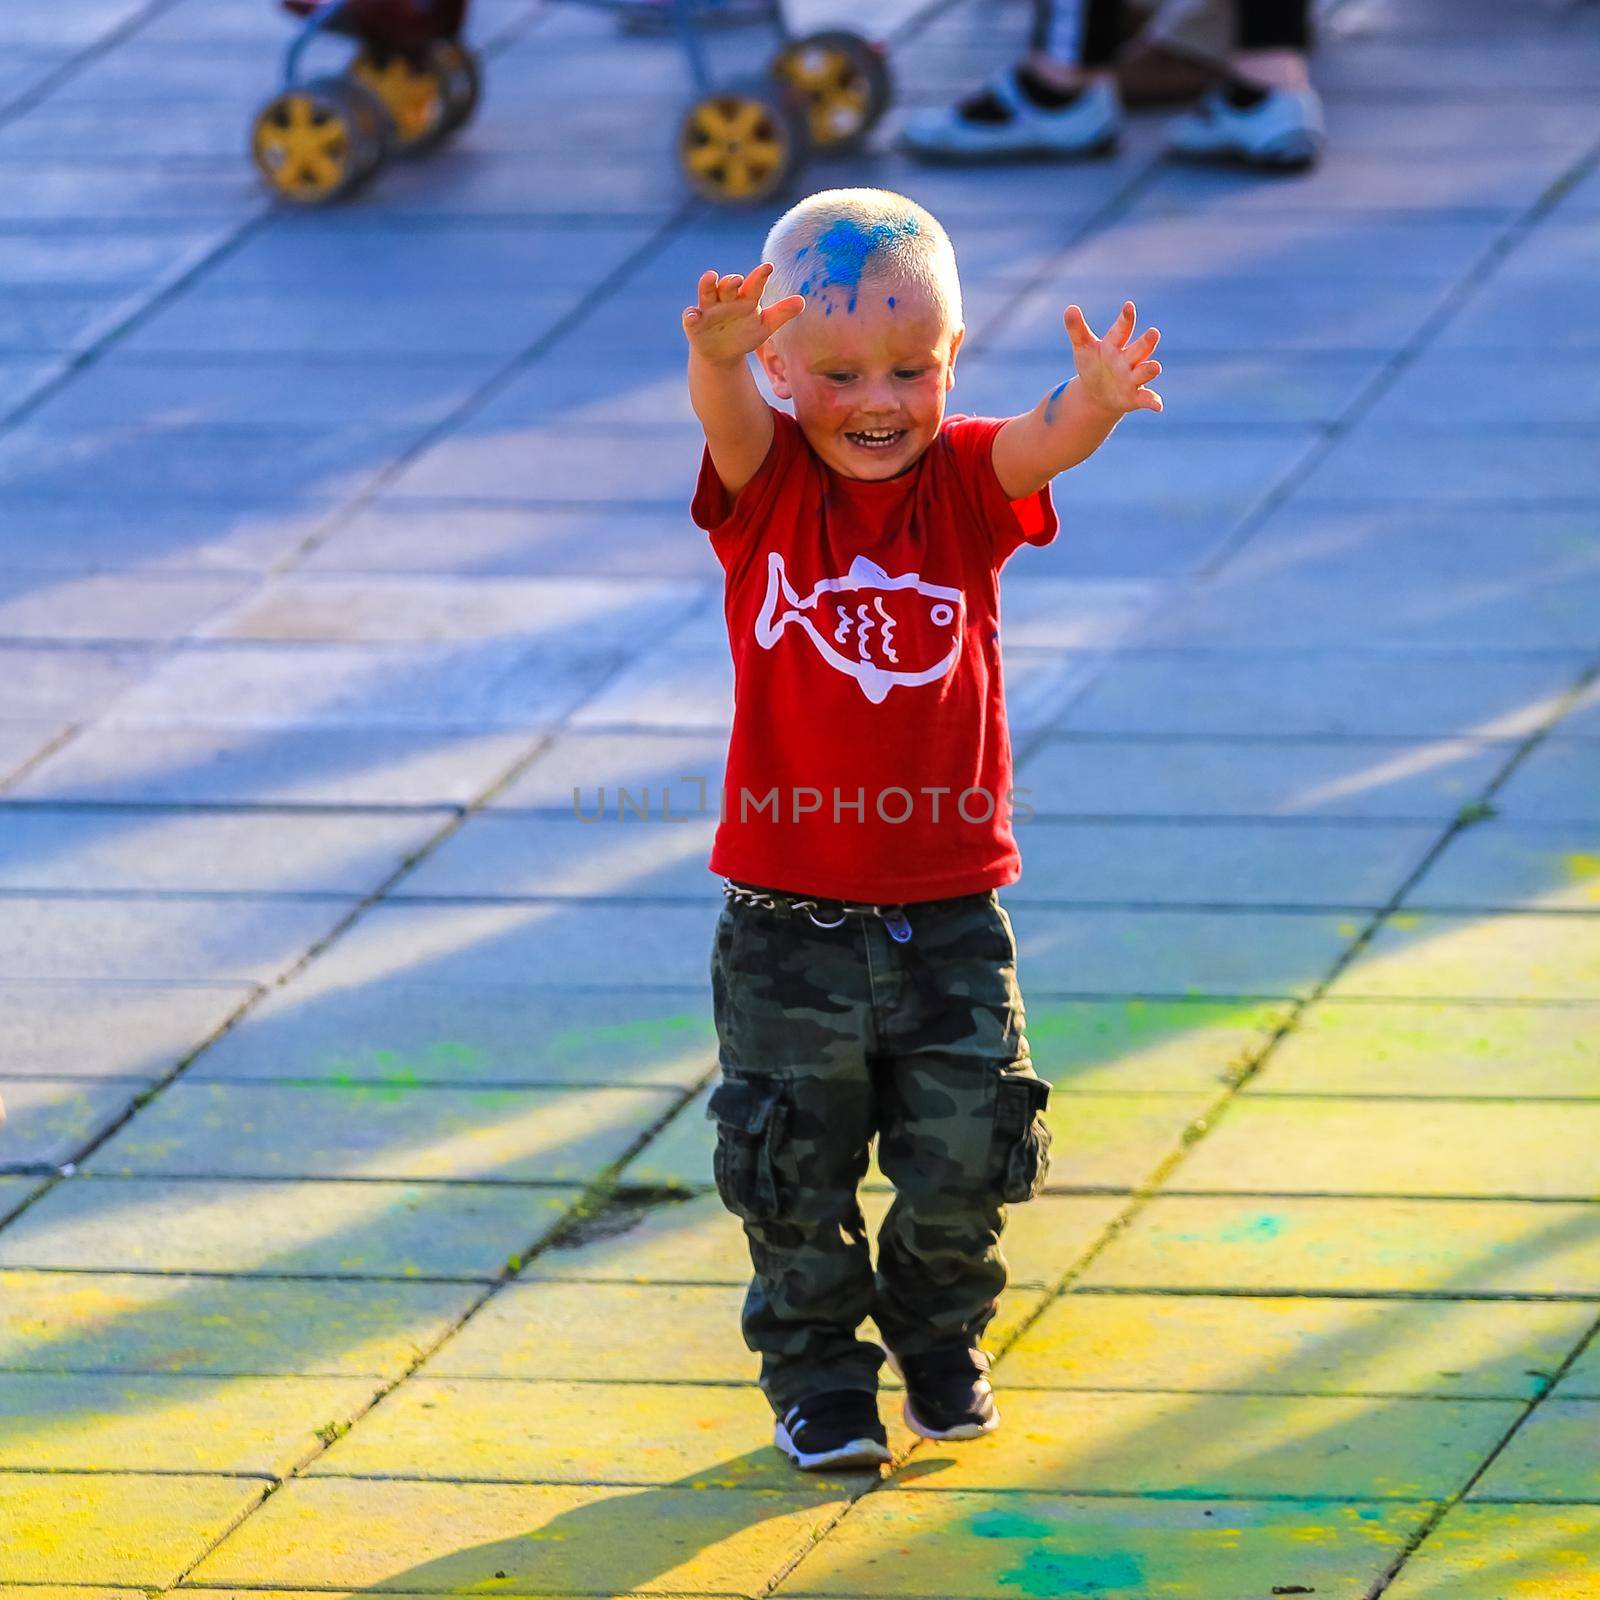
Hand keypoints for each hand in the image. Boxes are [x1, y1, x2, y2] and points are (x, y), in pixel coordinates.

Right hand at [682, 262, 804, 364]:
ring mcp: (708, 309)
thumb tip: (802, 301)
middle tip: (738, 279)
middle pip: (728, 286)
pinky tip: (692, 316)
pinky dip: (690, 316)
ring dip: (707, 284)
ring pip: (707, 292)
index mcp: (745, 298)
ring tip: (710, 276)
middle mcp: (726, 299)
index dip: (760, 276)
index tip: (769, 268)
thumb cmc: (745, 333)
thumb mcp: (765, 326)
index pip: (754, 285)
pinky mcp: (694, 323)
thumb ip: (781, 313)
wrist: (723, 353)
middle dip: (732, 281)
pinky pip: (690, 317)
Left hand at [1063, 300, 1162, 414]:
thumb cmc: (1093, 364)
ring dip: (1150, 370)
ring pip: (1145, 371)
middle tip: (1154, 333)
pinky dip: (1153, 401)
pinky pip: (1146, 399)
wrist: (1096, 394)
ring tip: (1156, 367)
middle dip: (1146, 342)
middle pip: (1140, 349)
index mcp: (1115, 345)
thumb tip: (1069, 308)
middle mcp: (1128, 359)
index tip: (1128, 306)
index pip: (1122, 330)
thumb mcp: (1083, 348)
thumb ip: (1077, 329)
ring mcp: (1133, 378)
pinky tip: (1158, 406)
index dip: (1126, 319)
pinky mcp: (1135, 397)